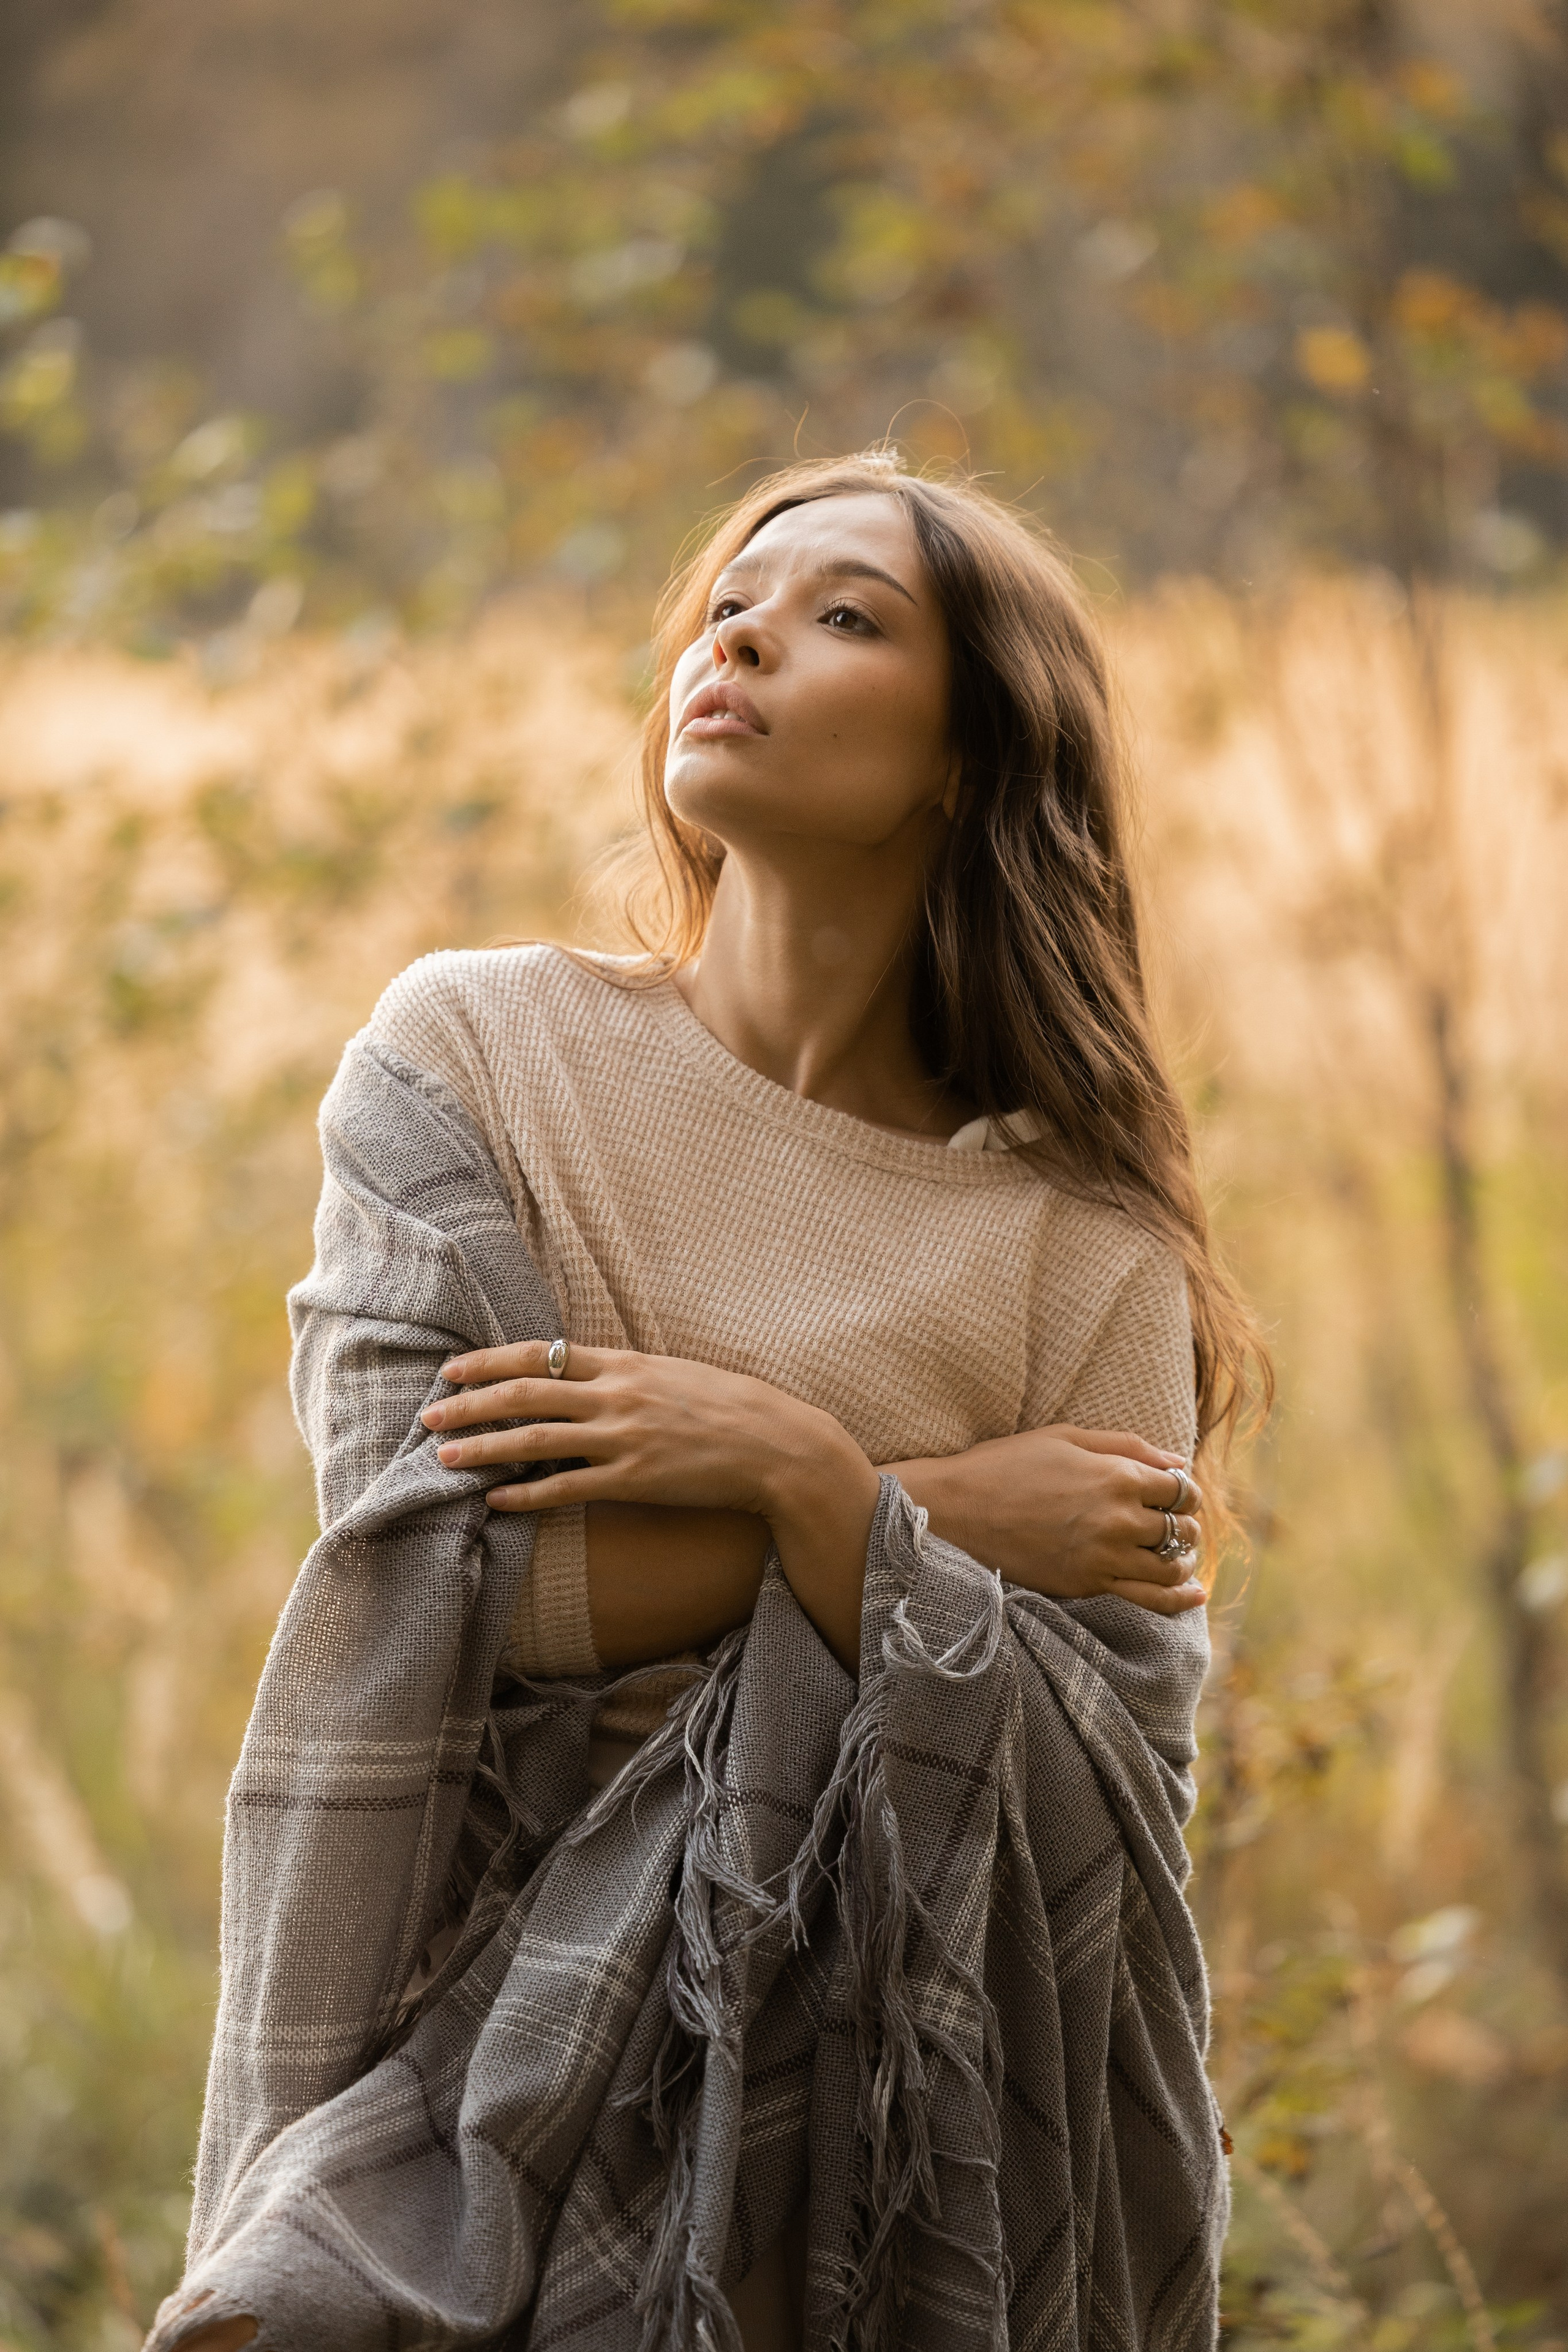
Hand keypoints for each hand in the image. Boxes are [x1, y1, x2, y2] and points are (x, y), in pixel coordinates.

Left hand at [421, 1341, 879, 1668]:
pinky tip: (497, 1501)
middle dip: (470, 1404)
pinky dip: (527, 1496)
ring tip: (444, 1457)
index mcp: (623, 1363)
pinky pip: (566, 1489)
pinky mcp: (633, 1481)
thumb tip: (582, 1376)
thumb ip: (624, 1374)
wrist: (775, 1444)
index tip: (452, 1368)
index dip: (488, 1361)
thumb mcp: (672, 1373)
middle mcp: (615, 1396)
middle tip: (429, 1415)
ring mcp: (622, 1439)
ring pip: (534, 1442)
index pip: (539, 1354)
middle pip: (524, 1395)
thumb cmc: (729, 1406)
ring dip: (483, 1449)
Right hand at [889, 1425, 1204, 1616]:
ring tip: (1175, 1553)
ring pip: (1171, 1566)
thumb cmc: (1007, 1464)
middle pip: (1181, 1528)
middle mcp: (1120, 1519)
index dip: (1185, 1490)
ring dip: (1182, 1559)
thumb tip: (1178, 1461)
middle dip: (1185, 1523)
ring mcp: (1105, 1557)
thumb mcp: (1066, 1436)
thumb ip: (1127, 1445)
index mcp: (1117, 1475)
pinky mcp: (1088, 1585)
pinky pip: (1149, 1600)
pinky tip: (1194, 1595)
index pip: (1180, 1488)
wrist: (957, 1510)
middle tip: (1171, 1521)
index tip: (1176, 1492)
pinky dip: (1179, 1601)